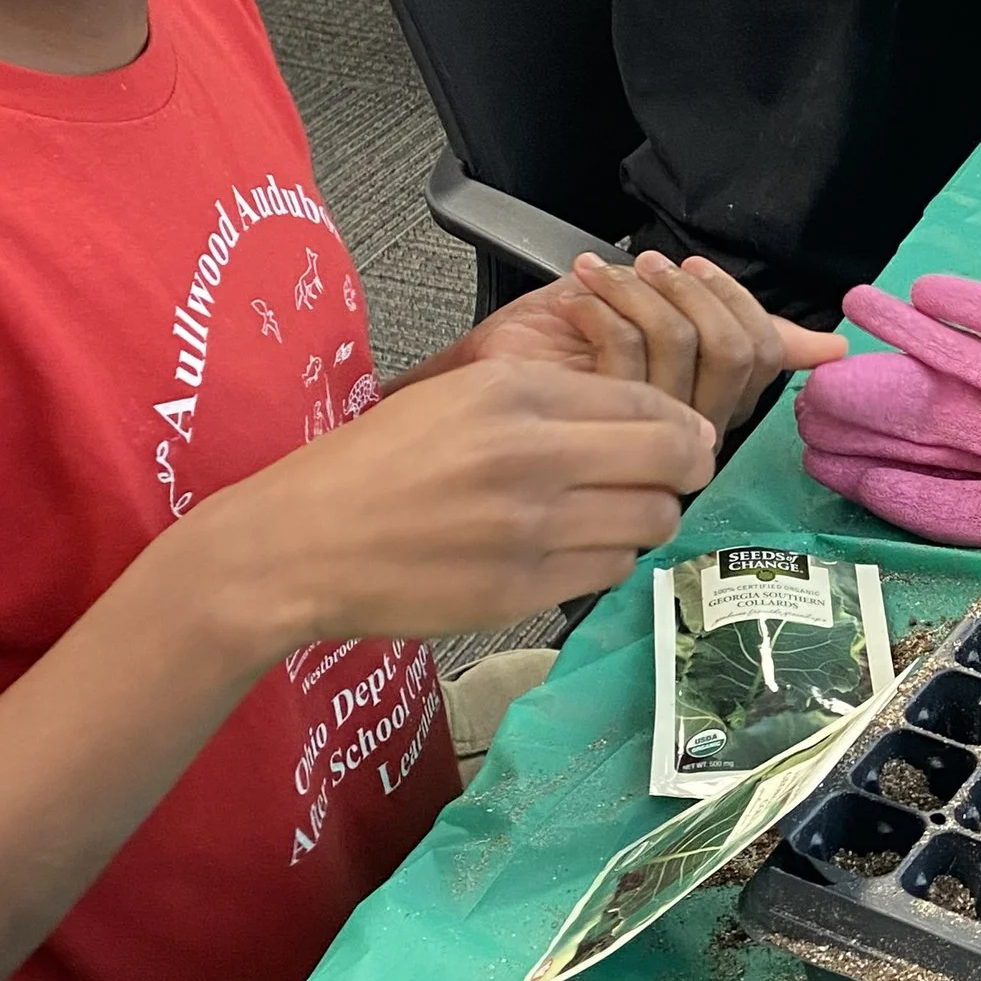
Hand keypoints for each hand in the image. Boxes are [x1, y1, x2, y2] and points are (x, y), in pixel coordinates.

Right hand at [211, 362, 715, 640]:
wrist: (295, 544)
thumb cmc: (369, 467)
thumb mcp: (454, 397)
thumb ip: (548, 401)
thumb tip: (645, 417)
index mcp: (513, 390)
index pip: (646, 399)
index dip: (679, 422)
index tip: (682, 436)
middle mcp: (531, 453)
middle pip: (671, 458)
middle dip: (685, 468)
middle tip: (670, 477)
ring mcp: (529, 526)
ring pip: (652, 520)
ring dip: (647, 518)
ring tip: (613, 515)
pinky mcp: (522, 589)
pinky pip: (609, 569)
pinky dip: (607, 559)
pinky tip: (573, 549)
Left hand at [454, 250, 842, 435]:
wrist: (482, 377)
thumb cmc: (559, 349)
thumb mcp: (658, 321)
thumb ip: (738, 330)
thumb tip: (832, 347)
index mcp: (713, 404)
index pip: (767, 352)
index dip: (737, 299)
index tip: (692, 268)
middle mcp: (690, 430)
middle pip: (735, 350)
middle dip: (692, 291)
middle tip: (644, 268)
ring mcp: (645, 434)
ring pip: (681, 344)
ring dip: (641, 292)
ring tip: (599, 278)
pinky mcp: (600, 426)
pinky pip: (627, 351)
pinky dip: (602, 307)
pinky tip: (576, 302)